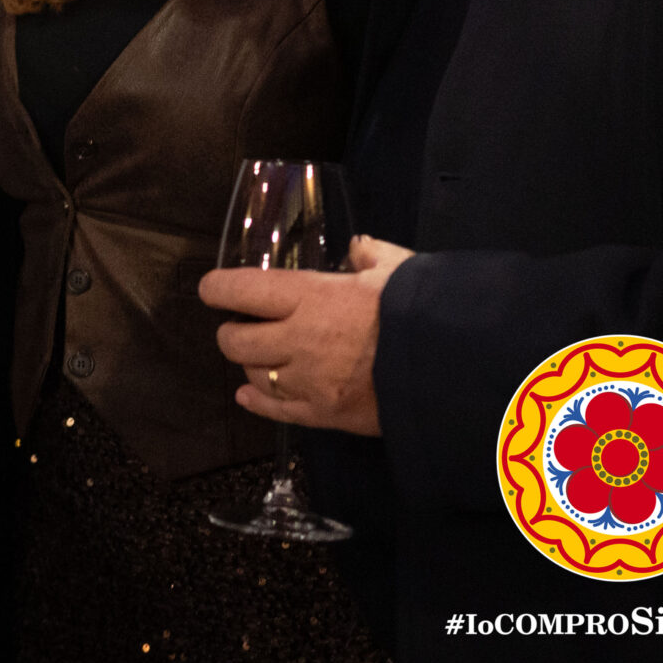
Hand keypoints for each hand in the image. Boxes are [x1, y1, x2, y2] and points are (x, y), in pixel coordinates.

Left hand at [200, 235, 413, 436]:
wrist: (449, 371)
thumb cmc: (420, 311)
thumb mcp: (398, 268)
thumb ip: (371, 255)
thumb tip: (358, 248)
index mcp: (310, 296)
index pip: (240, 290)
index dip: (217, 289)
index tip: (212, 289)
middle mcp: (297, 340)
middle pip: (234, 340)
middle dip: (233, 331)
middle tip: (244, 325)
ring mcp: (307, 381)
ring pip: (254, 376)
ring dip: (253, 365)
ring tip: (264, 356)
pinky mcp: (323, 415)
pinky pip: (276, 411)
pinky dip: (257, 402)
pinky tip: (248, 395)